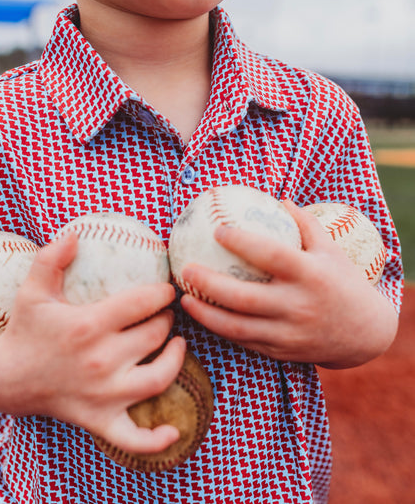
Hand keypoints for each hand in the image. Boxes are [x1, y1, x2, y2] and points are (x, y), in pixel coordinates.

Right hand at [0, 232, 185, 453]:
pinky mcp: (99, 420)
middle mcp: (101, 360)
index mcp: (88, 326)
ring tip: (178, 345)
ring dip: (177, 359)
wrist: (6, 378)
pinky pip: (134, 438)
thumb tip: (75, 233)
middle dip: (167, 321)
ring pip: (159, 378)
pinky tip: (174, 432)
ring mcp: (103, 394)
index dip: (162, 292)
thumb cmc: (25, 330)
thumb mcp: (32, 291)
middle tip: (165, 314)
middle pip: (156, 336)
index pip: (143, 302)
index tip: (166, 289)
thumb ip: (51, 259)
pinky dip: (157, 441)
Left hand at [178, 200, 397, 368]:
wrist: (365, 335)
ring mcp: (288, 333)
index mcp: (311, 275)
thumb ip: (306, 224)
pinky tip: (204, 316)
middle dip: (209, 284)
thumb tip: (279, 199)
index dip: (242, 242)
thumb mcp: (332, 250)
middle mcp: (298, 306)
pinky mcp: (281, 352)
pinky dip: (221, 329)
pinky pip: (244, 341)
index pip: (271, 255)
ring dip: (206, 314)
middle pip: (244, 297)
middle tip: (186, 269)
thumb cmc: (344, 284)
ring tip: (184, 300)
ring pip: (238, 327)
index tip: (217, 229)